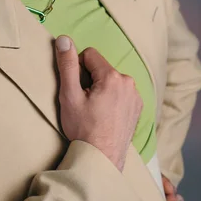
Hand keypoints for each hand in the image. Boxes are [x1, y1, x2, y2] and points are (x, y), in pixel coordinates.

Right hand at [54, 36, 142, 171]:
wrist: (101, 161)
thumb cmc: (83, 129)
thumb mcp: (69, 96)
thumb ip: (67, 65)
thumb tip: (63, 39)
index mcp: (113, 77)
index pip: (89, 55)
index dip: (78, 69)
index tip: (77, 89)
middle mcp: (129, 83)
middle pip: (101, 68)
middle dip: (90, 80)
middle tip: (84, 103)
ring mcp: (135, 96)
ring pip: (111, 81)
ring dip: (102, 90)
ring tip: (95, 112)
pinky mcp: (137, 108)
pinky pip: (121, 93)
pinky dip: (112, 100)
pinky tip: (105, 117)